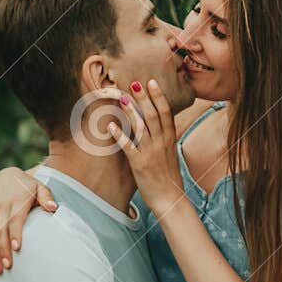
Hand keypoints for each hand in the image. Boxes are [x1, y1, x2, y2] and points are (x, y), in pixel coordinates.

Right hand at [0, 167, 55, 271]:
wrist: (4, 178)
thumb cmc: (28, 187)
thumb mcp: (39, 187)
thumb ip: (46, 197)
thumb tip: (53, 208)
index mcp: (16, 200)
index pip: (14, 218)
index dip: (15, 233)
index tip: (17, 248)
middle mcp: (1, 207)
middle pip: (0, 230)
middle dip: (2, 249)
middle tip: (7, 266)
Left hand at [111, 80, 185, 210]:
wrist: (170, 198)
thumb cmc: (168, 176)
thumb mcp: (171, 153)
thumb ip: (166, 138)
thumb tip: (163, 124)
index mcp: (170, 139)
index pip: (166, 112)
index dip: (158, 96)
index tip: (151, 82)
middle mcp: (161, 143)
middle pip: (153, 115)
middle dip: (144, 98)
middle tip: (135, 83)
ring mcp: (150, 153)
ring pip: (141, 127)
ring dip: (131, 111)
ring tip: (122, 98)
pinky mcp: (139, 164)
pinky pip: (128, 147)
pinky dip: (119, 135)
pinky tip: (110, 125)